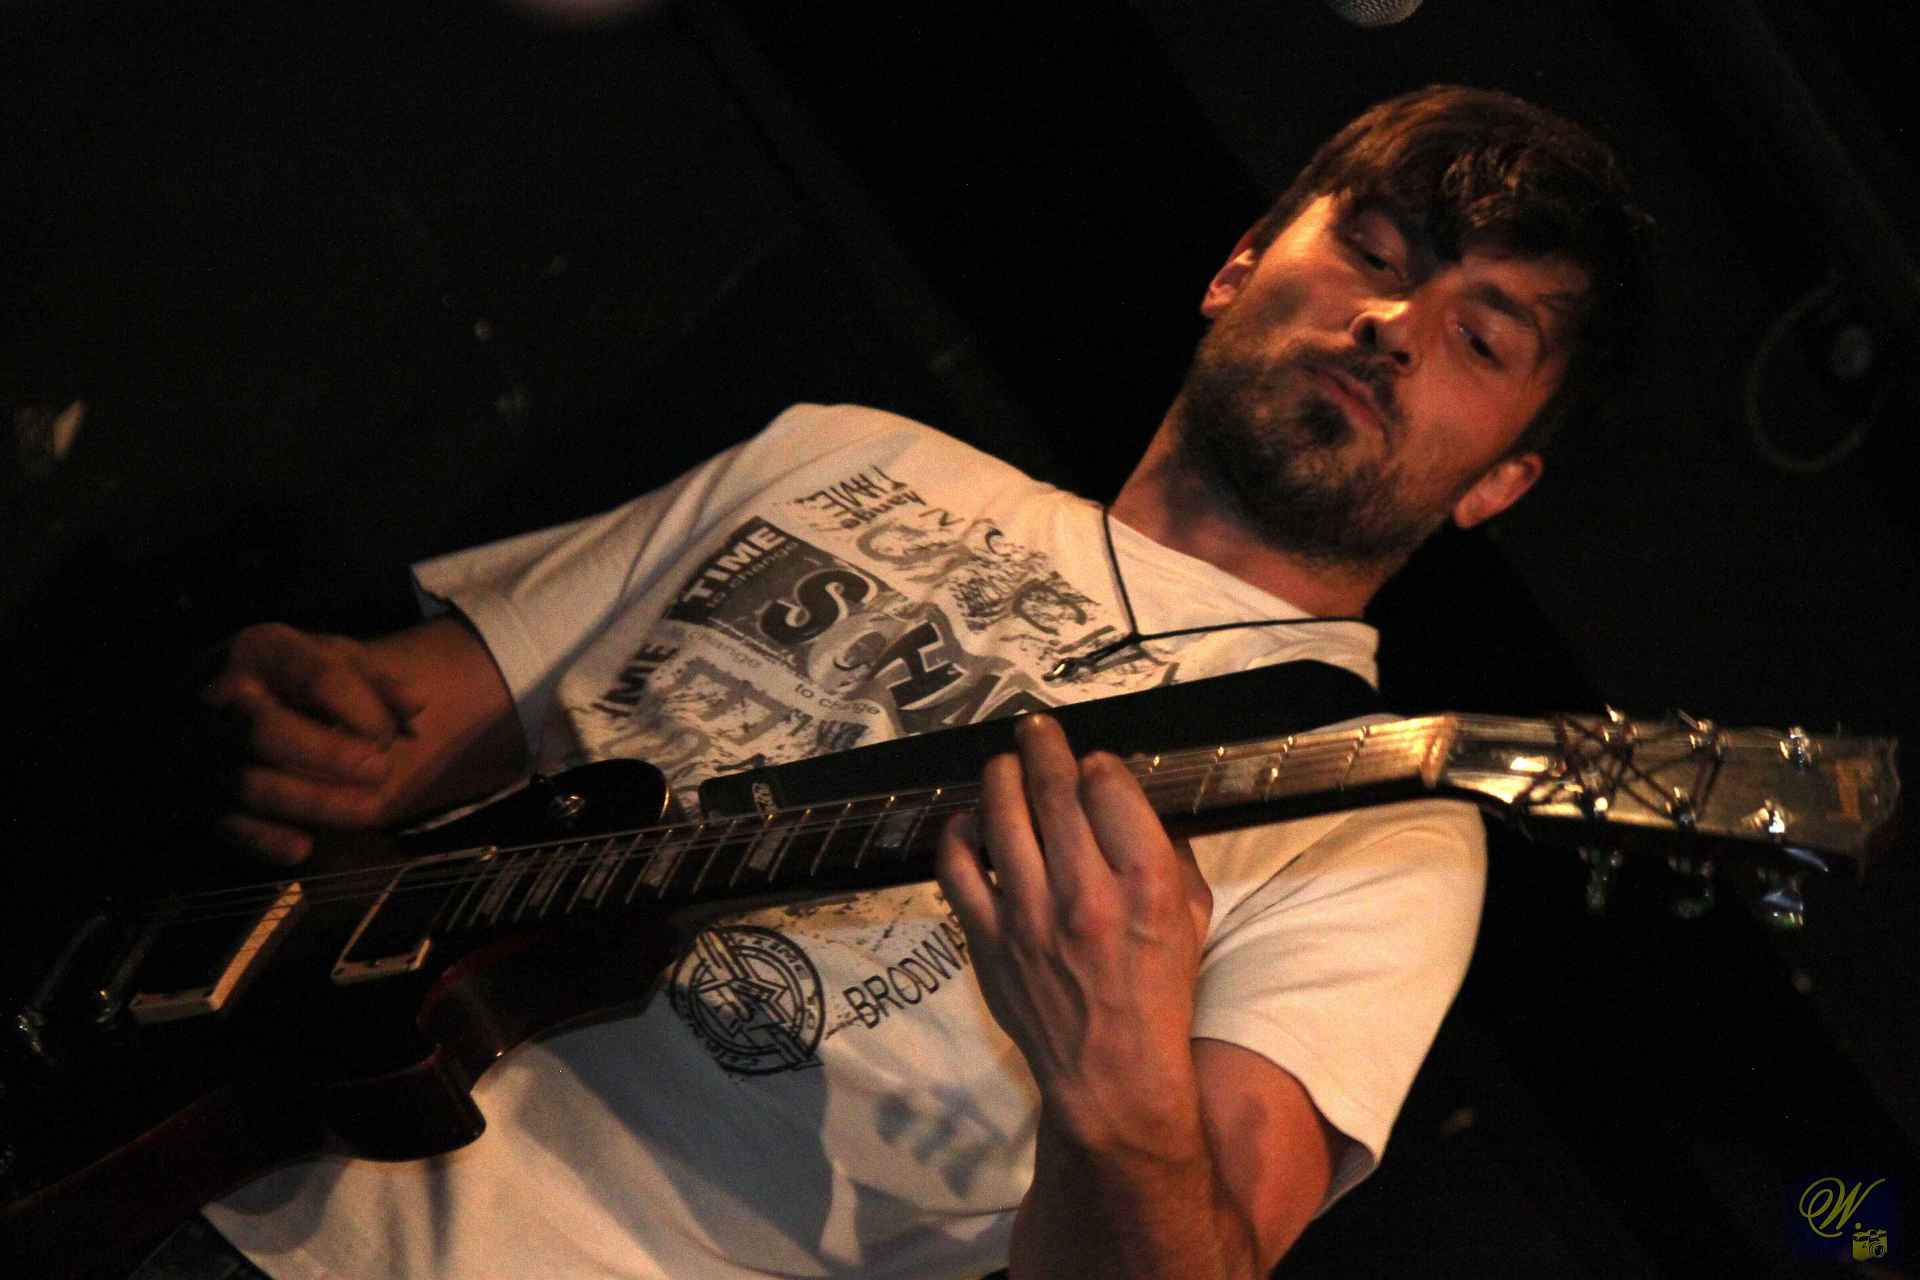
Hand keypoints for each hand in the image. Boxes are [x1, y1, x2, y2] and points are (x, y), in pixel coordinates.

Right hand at [196, 622, 427, 862]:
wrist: (216, 695)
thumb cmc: (290, 676)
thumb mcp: (334, 659)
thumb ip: (377, 680)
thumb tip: (416, 704)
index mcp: (256, 650)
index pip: (314, 677)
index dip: (362, 708)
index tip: (391, 732)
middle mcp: (213, 696)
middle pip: (266, 732)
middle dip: (331, 756)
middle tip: (381, 771)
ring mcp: (193, 747)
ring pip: (247, 783)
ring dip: (314, 802)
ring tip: (368, 809)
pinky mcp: (188, 793)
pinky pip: (223, 823)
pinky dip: (263, 839)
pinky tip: (302, 847)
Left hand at [936, 713, 1212, 1150]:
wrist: (1111, 1075)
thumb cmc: (1159, 991)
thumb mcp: (1190, 916)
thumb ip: (1166, 850)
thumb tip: (1126, 793)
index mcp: (1145, 884)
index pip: (1108, 786)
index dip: (1097, 764)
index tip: (1093, 765)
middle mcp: (1086, 893)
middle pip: (1051, 788)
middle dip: (1042, 744)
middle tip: (1036, 727)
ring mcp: (1028, 916)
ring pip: (1000, 814)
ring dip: (1000, 775)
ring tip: (1005, 765)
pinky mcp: (985, 939)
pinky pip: (956, 867)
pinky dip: (959, 833)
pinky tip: (970, 822)